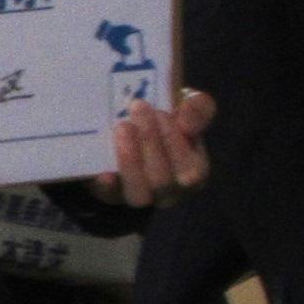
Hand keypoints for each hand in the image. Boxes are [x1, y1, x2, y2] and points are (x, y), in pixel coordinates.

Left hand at [96, 87, 215, 209]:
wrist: (125, 127)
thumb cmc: (164, 119)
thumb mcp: (187, 108)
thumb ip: (199, 109)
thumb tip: (188, 125)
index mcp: (193, 172)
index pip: (192, 169)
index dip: (175, 142)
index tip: (160, 113)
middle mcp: (169, 191)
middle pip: (163, 181)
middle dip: (151, 142)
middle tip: (138, 110)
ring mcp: (139, 196)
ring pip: (139, 194)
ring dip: (131, 161)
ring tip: (122, 128)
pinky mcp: (111, 194)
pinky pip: (110, 196)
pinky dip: (108, 185)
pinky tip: (104, 172)